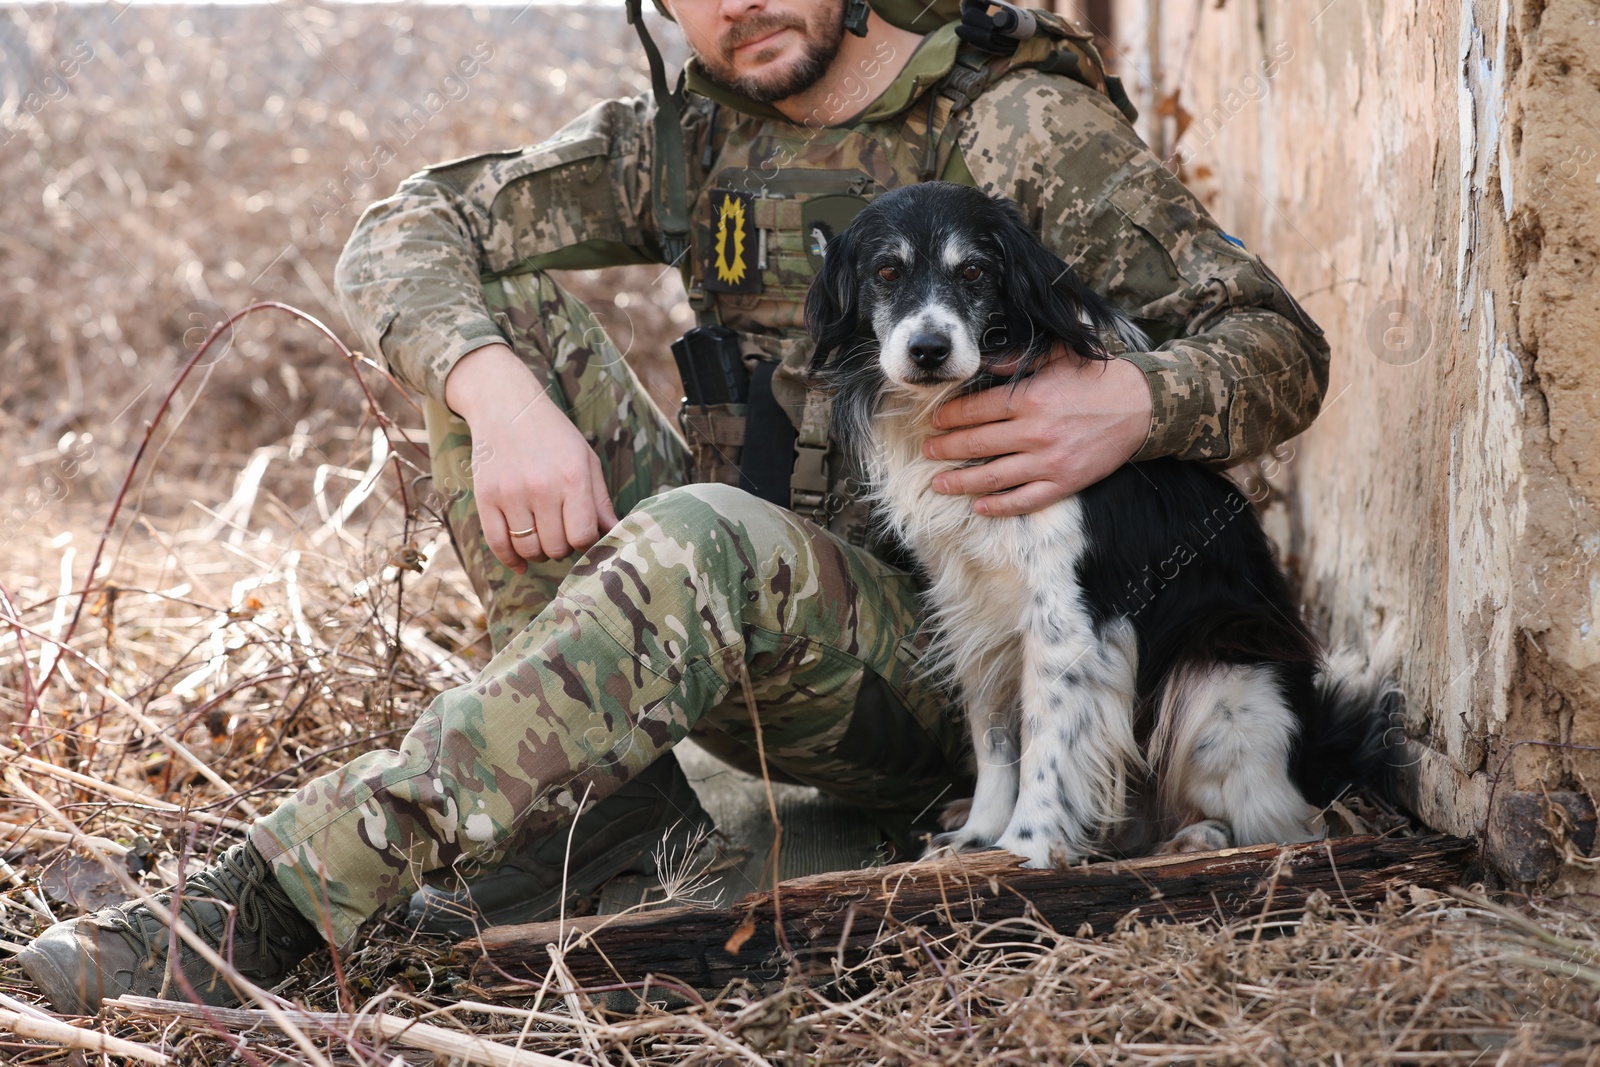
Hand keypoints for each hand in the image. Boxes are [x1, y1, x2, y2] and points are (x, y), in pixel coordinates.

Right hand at [444, 344, 618, 568]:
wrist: (505, 406)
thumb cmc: (553, 435)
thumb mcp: (585, 459)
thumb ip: (600, 500)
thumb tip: (616, 535)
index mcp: (572, 478)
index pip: (583, 536)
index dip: (585, 542)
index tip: (581, 533)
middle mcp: (542, 487)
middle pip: (556, 547)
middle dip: (562, 548)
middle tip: (560, 533)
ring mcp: (511, 493)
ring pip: (528, 549)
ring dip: (538, 553)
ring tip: (542, 539)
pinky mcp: (485, 497)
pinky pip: (497, 543)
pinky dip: (510, 560)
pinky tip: (520, 564)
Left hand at [924, 351, 1152, 515]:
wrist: (1141, 406)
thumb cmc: (1095, 378)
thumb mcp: (1056, 356)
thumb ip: (1016, 360)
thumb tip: (979, 361)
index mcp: (1029, 398)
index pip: (976, 411)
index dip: (950, 417)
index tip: (934, 422)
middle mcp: (1035, 432)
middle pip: (977, 445)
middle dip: (946, 449)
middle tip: (926, 452)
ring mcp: (1049, 461)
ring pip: (993, 477)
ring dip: (961, 482)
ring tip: (939, 484)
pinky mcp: (1065, 483)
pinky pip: (1025, 500)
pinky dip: (999, 506)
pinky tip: (979, 507)